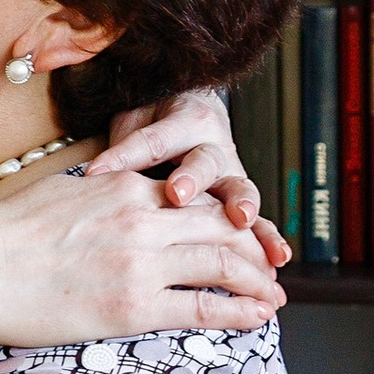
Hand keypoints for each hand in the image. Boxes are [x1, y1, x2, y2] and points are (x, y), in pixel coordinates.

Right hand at [0, 157, 284, 343]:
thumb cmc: (2, 234)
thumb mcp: (64, 194)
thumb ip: (105, 195)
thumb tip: (121, 199)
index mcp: (125, 186)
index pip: (198, 198)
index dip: (231, 217)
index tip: (245, 234)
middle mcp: (142, 216)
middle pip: (224, 226)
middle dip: (257, 248)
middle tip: (273, 266)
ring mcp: (140, 261)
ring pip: (226, 263)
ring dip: (259, 280)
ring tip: (275, 295)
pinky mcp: (132, 305)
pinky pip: (205, 307)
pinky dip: (241, 312)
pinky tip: (259, 317)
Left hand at [84, 86, 290, 270]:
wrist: (188, 116)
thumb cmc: (155, 125)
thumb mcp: (134, 123)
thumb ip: (122, 150)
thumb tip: (96, 176)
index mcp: (184, 119)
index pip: (153, 138)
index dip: (126, 154)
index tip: (99, 171)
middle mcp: (213, 146)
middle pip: (203, 160)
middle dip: (192, 177)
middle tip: (177, 193)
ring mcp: (231, 174)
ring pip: (239, 187)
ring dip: (240, 204)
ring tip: (241, 219)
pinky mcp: (241, 202)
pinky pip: (259, 220)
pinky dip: (268, 237)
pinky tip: (277, 256)